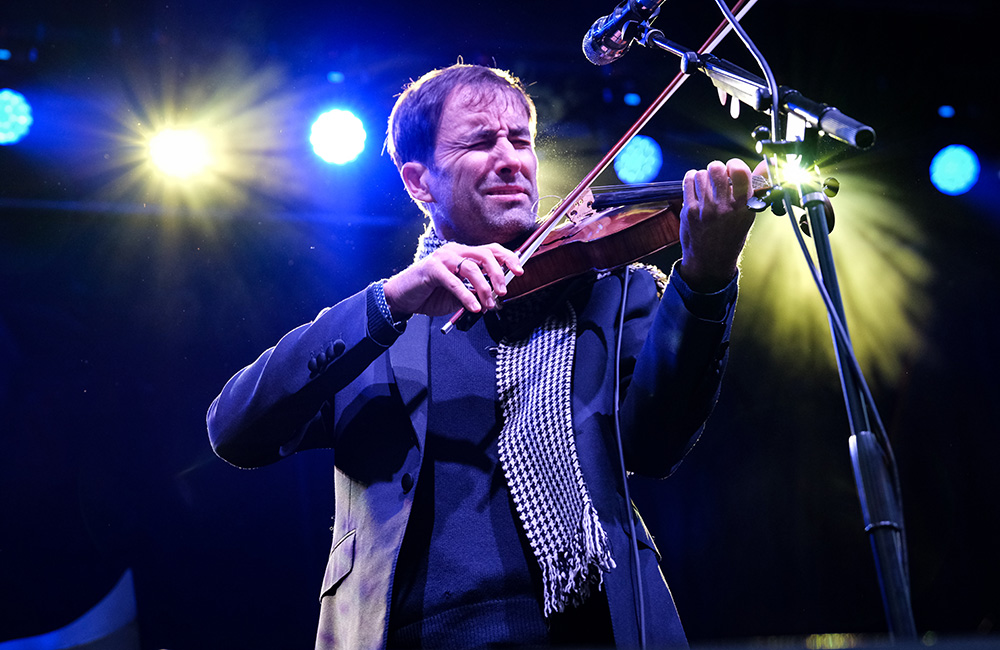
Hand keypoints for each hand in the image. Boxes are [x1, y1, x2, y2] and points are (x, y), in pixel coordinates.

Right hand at [382, 242, 524, 316]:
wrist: (402, 298)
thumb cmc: (429, 294)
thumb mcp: (458, 295)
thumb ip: (475, 294)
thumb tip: (495, 300)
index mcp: (463, 254)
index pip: (491, 250)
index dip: (508, 258)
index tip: (520, 270)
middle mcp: (454, 251)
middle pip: (485, 254)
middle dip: (498, 274)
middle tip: (502, 292)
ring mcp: (442, 258)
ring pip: (472, 268)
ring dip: (484, 288)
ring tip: (487, 305)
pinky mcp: (431, 269)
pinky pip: (454, 282)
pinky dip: (466, 296)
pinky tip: (474, 307)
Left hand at [675, 158, 767, 292]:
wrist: (711, 260)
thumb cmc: (732, 234)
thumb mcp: (749, 213)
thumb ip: (758, 187)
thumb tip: (768, 162)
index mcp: (744, 206)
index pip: (740, 172)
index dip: (735, 164)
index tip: (733, 168)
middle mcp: (725, 208)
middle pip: (716, 168)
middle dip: (717, 168)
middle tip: (718, 176)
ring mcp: (706, 210)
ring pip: (701, 174)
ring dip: (704, 176)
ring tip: (708, 186)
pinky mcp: (689, 211)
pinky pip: (688, 182)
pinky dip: (691, 179)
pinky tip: (696, 186)